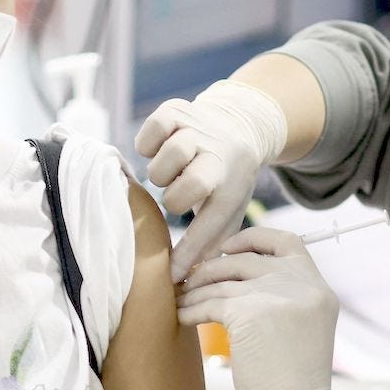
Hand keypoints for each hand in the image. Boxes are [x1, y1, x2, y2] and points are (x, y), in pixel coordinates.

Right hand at [134, 80, 287, 281]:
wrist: (241, 125)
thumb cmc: (228, 179)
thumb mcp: (230, 209)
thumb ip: (211, 243)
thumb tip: (183, 281)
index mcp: (231, 183)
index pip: (207, 225)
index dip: (188, 252)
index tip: (172, 274)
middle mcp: (216, 154)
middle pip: (179, 192)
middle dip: (173, 201)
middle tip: (179, 195)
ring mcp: (196, 128)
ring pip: (162, 162)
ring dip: (161, 173)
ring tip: (173, 172)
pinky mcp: (176, 108)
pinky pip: (150, 132)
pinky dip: (149, 144)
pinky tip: (161, 149)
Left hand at [176, 228, 338, 389]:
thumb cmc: (294, 380)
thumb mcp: (304, 327)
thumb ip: (285, 296)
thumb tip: (238, 275)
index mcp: (317, 286)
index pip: (286, 241)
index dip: (253, 239)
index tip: (228, 249)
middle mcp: (301, 284)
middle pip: (245, 259)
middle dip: (212, 267)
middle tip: (190, 279)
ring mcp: (275, 295)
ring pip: (222, 281)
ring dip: (195, 290)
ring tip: (180, 300)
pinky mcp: (248, 312)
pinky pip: (210, 302)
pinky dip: (191, 308)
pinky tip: (181, 316)